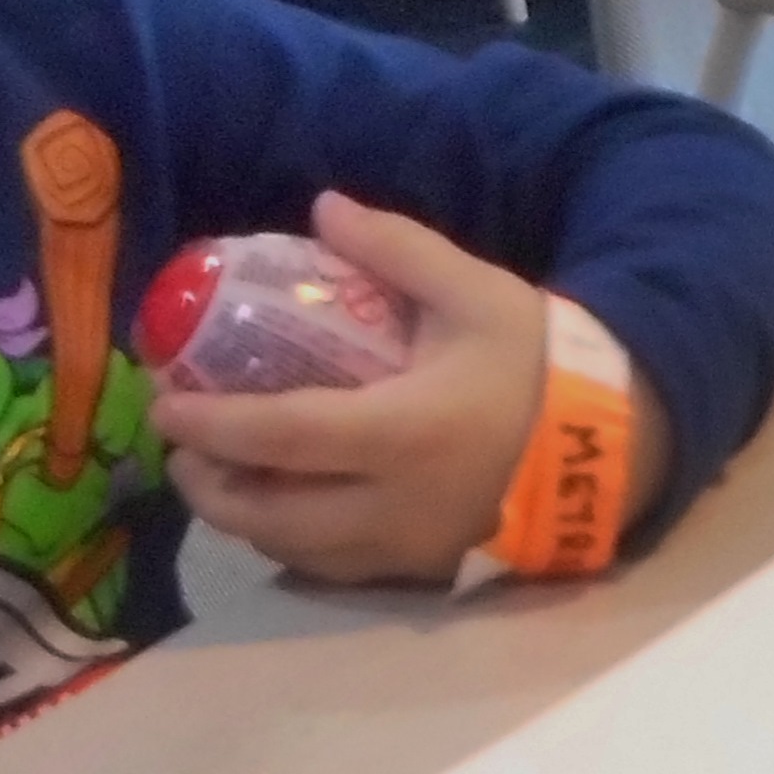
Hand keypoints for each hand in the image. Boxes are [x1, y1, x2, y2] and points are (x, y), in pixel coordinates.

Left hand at [151, 193, 545, 585]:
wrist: (609, 444)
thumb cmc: (534, 363)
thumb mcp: (472, 292)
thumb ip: (395, 248)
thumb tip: (321, 203)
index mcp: (400, 433)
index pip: (279, 438)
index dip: (211, 425)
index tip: (164, 402)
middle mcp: (393, 506)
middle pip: (270, 515)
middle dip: (209, 486)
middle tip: (181, 446)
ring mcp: (405, 548)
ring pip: (294, 551)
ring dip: (243, 518)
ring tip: (218, 476)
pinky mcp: (421, 570)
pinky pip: (332, 569)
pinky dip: (290, 541)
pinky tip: (279, 508)